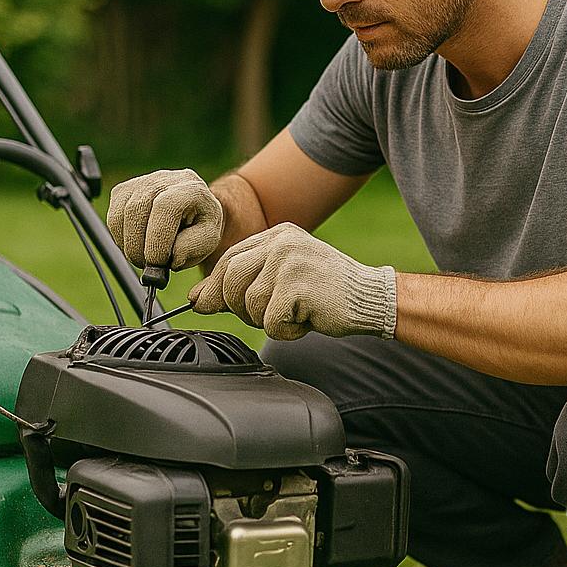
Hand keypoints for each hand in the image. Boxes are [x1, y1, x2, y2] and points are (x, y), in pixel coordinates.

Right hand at [107, 169, 223, 270]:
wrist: (191, 212)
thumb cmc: (200, 226)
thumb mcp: (208, 240)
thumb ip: (191, 248)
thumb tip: (171, 257)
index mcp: (191, 188)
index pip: (166, 206)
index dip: (158, 237)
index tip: (159, 262)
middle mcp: (164, 179)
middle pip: (138, 208)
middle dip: (139, 246)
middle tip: (148, 266)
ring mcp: (141, 182)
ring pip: (121, 214)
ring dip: (129, 245)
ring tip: (144, 258)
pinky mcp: (123, 191)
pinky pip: (113, 217)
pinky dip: (121, 238)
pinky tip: (137, 245)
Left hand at [188, 222, 396, 340]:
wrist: (370, 298)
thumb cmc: (326, 293)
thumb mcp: (281, 280)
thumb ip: (242, 284)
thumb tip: (196, 298)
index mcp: (277, 236)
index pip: (229, 259)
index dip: (215, 287)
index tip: (205, 305)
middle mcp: (282, 242)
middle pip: (230, 281)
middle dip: (239, 308)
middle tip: (269, 315)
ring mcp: (290, 261)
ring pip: (249, 304)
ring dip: (268, 321)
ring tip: (296, 314)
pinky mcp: (298, 286)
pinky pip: (271, 321)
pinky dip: (286, 331)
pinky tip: (307, 320)